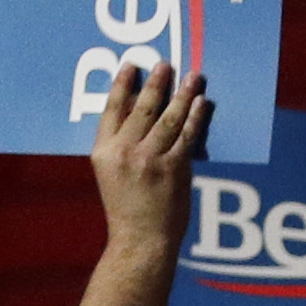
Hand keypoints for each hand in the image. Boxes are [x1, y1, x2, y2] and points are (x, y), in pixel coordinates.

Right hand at [85, 58, 211, 257]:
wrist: (141, 242)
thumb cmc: (126, 208)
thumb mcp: (110, 174)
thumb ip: (120, 144)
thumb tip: (136, 109)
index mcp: (103, 152)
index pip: (111, 109)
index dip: (122, 85)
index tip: (131, 66)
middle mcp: (124, 153)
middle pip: (142, 108)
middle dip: (156, 83)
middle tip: (165, 64)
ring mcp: (150, 160)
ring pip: (168, 118)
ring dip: (182, 94)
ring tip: (192, 77)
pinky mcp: (173, 169)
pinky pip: (188, 136)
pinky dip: (196, 118)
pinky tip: (202, 103)